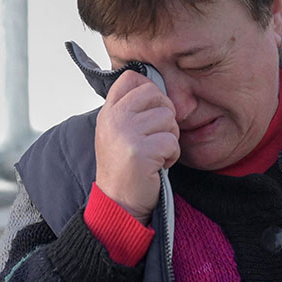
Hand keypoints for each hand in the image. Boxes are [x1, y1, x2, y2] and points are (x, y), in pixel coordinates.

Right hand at [94, 71, 179, 221]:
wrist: (119, 203)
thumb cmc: (125, 168)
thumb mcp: (118, 132)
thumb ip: (131, 109)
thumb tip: (156, 87)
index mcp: (108, 112)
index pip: (131, 78)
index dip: (149, 90)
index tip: (150, 111)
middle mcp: (114, 119)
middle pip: (156, 94)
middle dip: (165, 116)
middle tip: (156, 137)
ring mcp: (126, 134)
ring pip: (168, 118)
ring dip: (169, 139)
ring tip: (154, 154)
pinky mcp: (140, 151)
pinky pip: (172, 142)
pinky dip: (171, 156)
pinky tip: (157, 165)